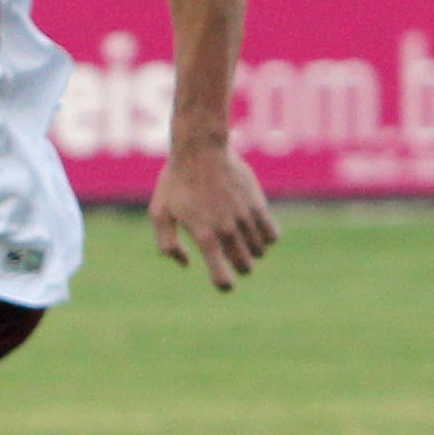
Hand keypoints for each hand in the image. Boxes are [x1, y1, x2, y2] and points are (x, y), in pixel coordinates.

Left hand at [150, 140, 278, 290]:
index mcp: (204, 237)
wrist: (202, 150)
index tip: (222, 279)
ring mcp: (246, 219)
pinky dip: (267, 237)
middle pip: (246, 267)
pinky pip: (274, 235)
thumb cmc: (176, 182)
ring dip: (251, 250)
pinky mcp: (259, 206)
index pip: (224, 278)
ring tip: (238, 236)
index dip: (224, 283)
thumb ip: (168, 245)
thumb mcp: (160, 213)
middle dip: (239, 266)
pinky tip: (254, 227)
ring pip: (260, 252)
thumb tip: (187, 264)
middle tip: (228, 253)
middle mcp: (228, 231)